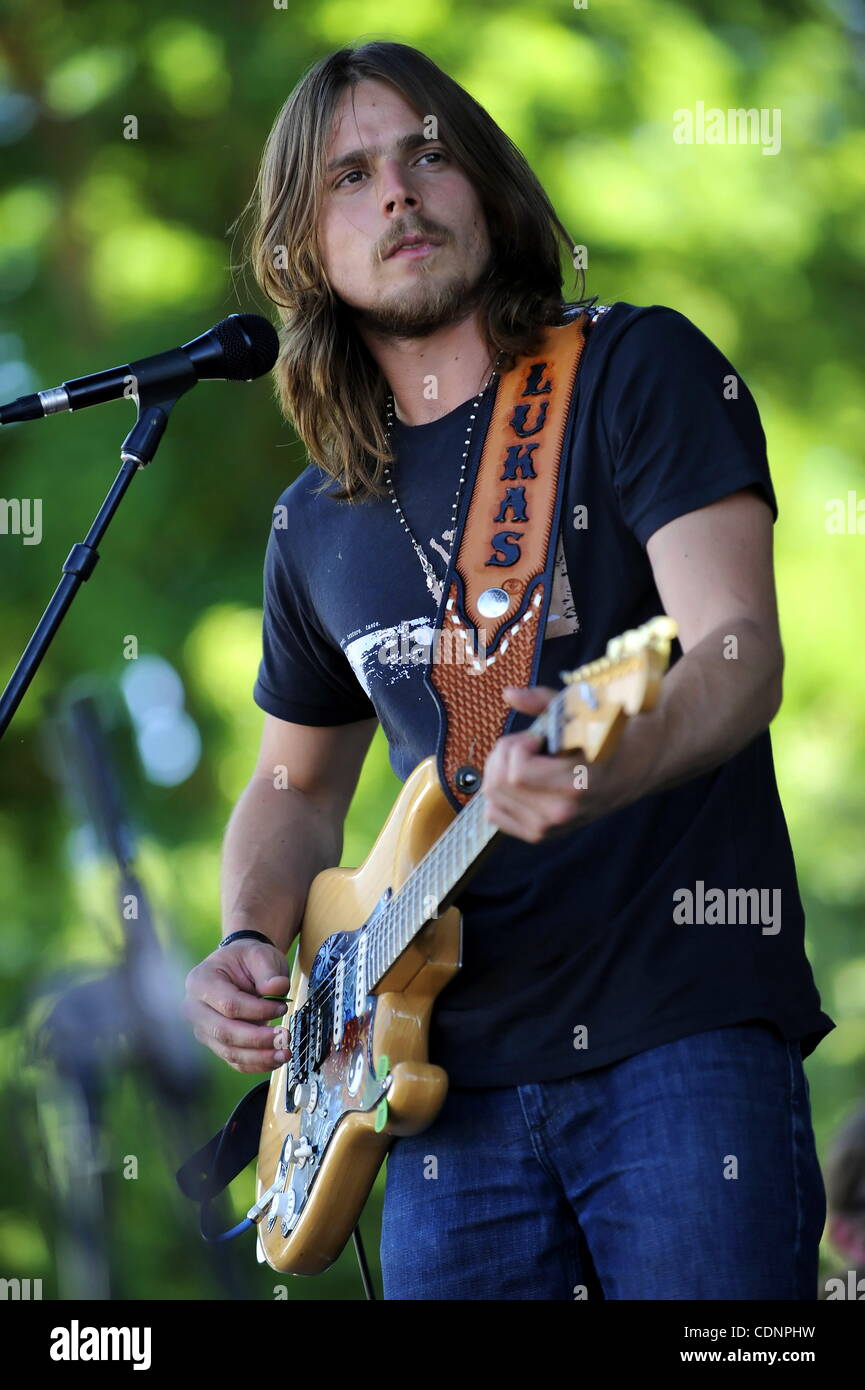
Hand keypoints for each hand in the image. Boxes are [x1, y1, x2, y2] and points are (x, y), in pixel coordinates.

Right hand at [184, 939, 291, 1073]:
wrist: (238, 967)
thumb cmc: (246, 959)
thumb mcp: (260, 954)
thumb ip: (268, 971)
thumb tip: (278, 988)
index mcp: (200, 981)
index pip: (229, 1004)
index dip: (257, 1010)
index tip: (282, 1007)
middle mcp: (195, 1008)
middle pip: (224, 1032)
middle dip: (257, 1039)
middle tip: (284, 1037)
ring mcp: (203, 1029)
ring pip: (229, 1051)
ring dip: (259, 1057)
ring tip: (284, 1053)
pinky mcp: (215, 1043)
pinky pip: (234, 1060)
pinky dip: (256, 1063)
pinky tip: (275, 1059)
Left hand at [480, 684, 653, 843]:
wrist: (634, 768)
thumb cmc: (607, 736)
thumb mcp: (581, 711)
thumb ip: (542, 701)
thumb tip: (509, 693)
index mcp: (576, 785)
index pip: (517, 774)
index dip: (517, 747)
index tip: (536, 738)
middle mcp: (561, 813)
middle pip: (499, 785)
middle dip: (504, 755)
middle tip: (527, 744)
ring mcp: (550, 828)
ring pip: (492, 799)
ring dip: (500, 772)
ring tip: (524, 760)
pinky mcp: (540, 835)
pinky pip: (495, 815)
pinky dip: (498, 795)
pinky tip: (519, 780)